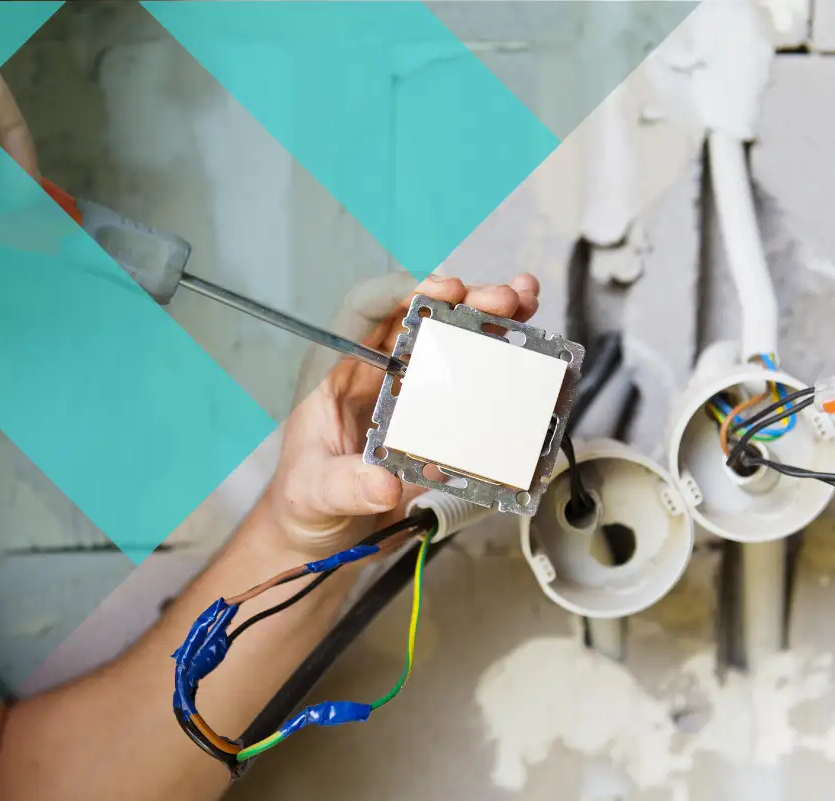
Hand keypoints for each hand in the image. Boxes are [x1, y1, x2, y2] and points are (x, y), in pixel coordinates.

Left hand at [266, 272, 540, 556]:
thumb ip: (343, 486)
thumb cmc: (307, 502)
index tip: (441, 291)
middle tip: (501, 300)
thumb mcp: (315, 493)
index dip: (403, 291)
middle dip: (463, 299)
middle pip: (420, 315)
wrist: (325, 535)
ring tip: (524, 303)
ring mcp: (408, 390)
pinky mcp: (435, 414)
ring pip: (449, 336)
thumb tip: (382, 483)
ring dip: (488, 317)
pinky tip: (528, 345)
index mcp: (337, 371)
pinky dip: (500, 357)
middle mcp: (375, 369)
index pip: (365, 309)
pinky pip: (469, 378)